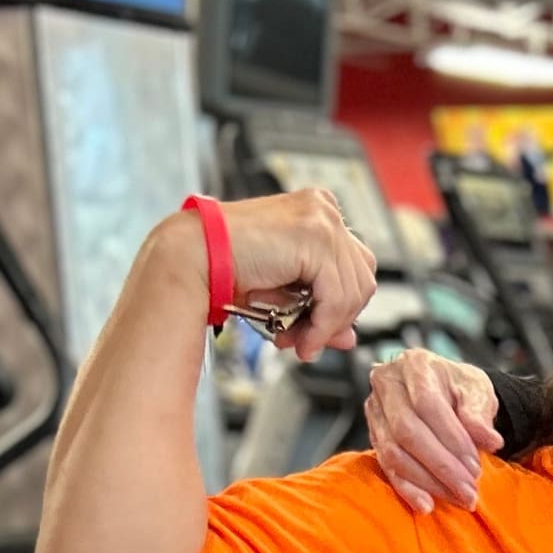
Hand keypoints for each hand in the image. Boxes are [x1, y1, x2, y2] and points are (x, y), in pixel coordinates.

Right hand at [217, 188, 376, 363]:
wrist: (191, 257)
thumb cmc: (226, 268)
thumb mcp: (285, 292)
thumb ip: (322, 309)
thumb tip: (349, 339)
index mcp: (318, 212)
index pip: (354, 265)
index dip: (343, 304)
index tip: (320, 331)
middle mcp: (324, 209)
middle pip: (362, 276)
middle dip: (338, 317)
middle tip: (307, 342)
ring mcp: (323, 219)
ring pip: (355, 289)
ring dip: (328, 325)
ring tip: (299, 343)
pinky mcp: (316, 237)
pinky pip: (337, 294)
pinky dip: (324, 323)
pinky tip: (302, 337)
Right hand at [364, 348, 503, 512]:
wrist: (447, 391)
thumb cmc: (462, 388)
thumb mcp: (478, 390)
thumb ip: (480, 413)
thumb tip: (489, 440)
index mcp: (415, 365)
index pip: (427, 404)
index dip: (452, 438)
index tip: (475, 465)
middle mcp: (387, 384)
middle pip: (407, 431)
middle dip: (441, 466)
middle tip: (469, 490)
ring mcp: (375, 410)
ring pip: (394, 452)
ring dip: (427, 481)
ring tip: (458, 497)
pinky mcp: (374, 435)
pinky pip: (385, 466)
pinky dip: (406, 488)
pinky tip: (426, 504)